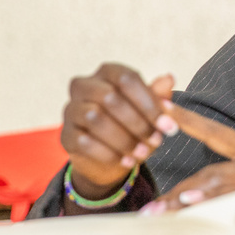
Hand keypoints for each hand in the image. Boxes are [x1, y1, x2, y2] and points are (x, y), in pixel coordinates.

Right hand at [61, 63, 177, 201]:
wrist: (111, 156)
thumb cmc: (133, 124)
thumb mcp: (149, 111)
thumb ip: (157, 96)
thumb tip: (169, 79)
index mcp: (107, 73)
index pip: (127, 79)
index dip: (149, 103)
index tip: (169, 125)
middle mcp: (84, 86)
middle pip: (110, 98)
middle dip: (138, 122)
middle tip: (157, 140)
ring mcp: (71, 110)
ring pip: (95, 119)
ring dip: (124, 139)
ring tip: (144, 153)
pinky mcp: (65, 135)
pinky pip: (84, 142)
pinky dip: (109, 154)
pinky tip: (127, 162)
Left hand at [144, 101, 234, 213]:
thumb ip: (234, 181)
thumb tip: (193, 196)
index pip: (216, 132)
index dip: (188, 119)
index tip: (162, 106)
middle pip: (213, 170)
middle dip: (179, 190)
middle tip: (150, 208)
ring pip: (221, 185)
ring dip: (188, 199)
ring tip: (161, 211)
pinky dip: (215, 203)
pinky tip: (194, 205)